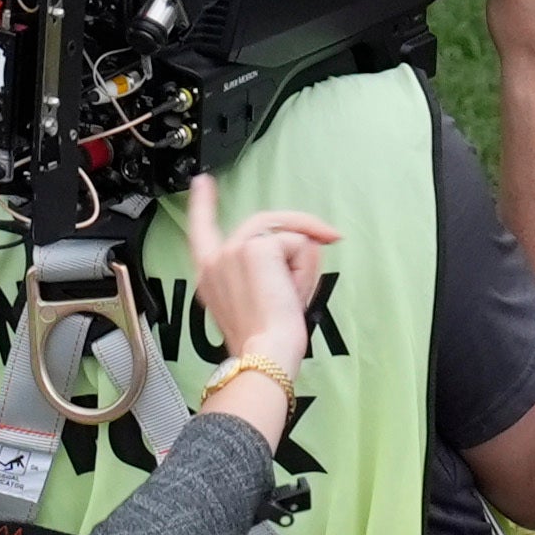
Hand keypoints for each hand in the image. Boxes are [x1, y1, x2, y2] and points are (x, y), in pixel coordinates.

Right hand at [184, 176, 334, 379]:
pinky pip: (298, 243)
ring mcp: (234, 250)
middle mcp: (217, 257)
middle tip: (332, 237)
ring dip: (303, 259)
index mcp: (211, 272)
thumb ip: (269, 267)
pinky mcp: (256, 248)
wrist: (263, 353)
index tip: (203, 181)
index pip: (202, 229)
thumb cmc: (264, 337)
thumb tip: (305, 242)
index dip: (203, 203)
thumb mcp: (260, 297)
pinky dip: (305, 266)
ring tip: (296, 290)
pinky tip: (293, 288)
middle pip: (264, 221)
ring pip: (285, 232)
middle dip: (302, 228)